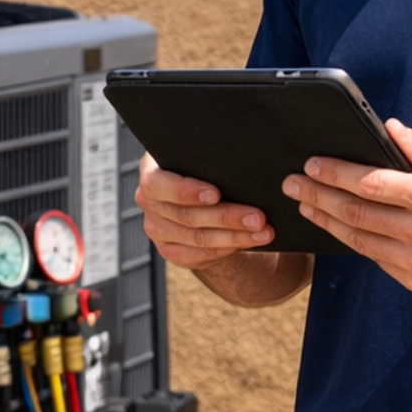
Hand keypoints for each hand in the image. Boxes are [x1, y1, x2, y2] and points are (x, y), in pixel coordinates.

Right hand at [135, 152, 276, 267]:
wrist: (199, 194)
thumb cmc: (205, 167)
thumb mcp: (202, 156)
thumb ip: (210, 156)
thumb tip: (240, 158)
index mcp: (151, 171)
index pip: (159, 185)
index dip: (187, 191)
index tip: (216, 194)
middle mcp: (148, 201)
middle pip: (186, 216)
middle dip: (226, 217)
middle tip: (258, 218)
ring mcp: (156, 228)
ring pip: (197, 239)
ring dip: (234, 237)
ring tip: (263, 232)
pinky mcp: (169, 250)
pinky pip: (199, 255)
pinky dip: (226, 250)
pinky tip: (247, 242)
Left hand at [284, 120, 411, 294]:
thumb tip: (387, 128)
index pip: (372, 184)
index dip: (337, 174)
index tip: (312, 164)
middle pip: (356, 213)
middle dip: (318, 195)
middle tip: (292, 183)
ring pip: (358, 240)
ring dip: (325, 220)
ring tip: (305, 203)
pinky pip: (374, 257)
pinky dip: (351, 240)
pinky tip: (334, 224)